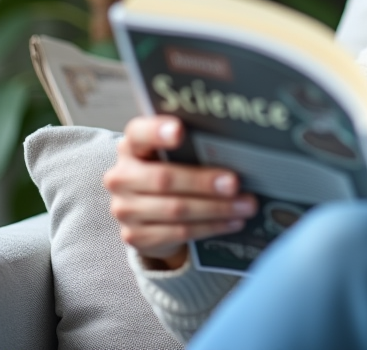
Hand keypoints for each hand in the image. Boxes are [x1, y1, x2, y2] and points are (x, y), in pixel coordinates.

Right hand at [102, 116, 256, 268]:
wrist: (149, 213)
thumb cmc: (171, 172)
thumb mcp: (176, 156)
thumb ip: (192, 148)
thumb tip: (237, 150)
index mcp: (132, 147)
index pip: (138, 133)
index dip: (157, 131)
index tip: (179, 131)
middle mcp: (122, 177)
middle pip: (164, 179)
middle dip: (204, 182)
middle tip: (235, 183)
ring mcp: (125, 209)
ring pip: (175, 210)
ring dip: (216, 209)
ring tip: (245, 206)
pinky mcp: (135, 235)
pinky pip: (179, 232)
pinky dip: (210, 227)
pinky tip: (232, 222)